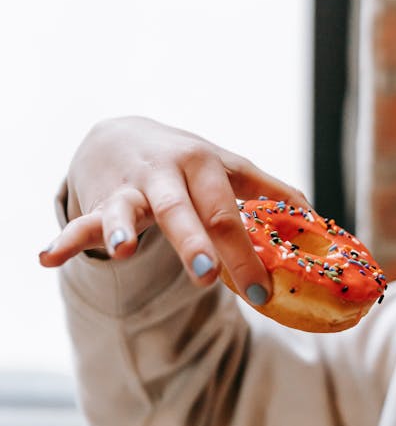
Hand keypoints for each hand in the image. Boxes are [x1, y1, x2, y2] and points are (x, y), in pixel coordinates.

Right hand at [38, 116, 308, 300]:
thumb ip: (272, 193)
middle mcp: (171, 174)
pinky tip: (46, 257)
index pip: (233, 213)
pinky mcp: (100, 202)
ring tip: (123, 251)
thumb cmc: (188, 162)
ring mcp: (132, 188)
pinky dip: (64, 240)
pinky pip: (81, 222)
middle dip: (198, 243)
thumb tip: (320, 222)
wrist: (122, 134)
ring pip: (130, 210)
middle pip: (188, 213)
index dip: (250, 252)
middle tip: (208, 275)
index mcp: (210, 167)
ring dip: (125, 230)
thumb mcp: (229, 168)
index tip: (265, 291)